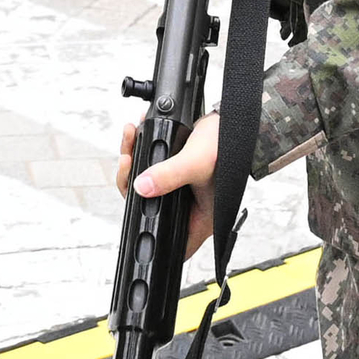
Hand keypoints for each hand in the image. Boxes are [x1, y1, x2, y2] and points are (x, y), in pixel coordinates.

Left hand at [115, 107, 222, 263]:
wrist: (231, 118)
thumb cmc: (228, 143)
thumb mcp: (197, 161)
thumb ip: (170, 175)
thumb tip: (142, 188)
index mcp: (202, 217)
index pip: (171, 240)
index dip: (150, 231)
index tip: (133, 208)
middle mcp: (191, 207)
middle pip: (150, 208)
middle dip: (132, 185)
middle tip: (128, 161)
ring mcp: (181, 190)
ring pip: (147, 187)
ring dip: (134, 163)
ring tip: (131, 140)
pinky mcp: (174, 174)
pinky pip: (150, 169)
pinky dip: (141, 152)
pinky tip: (137, 134)